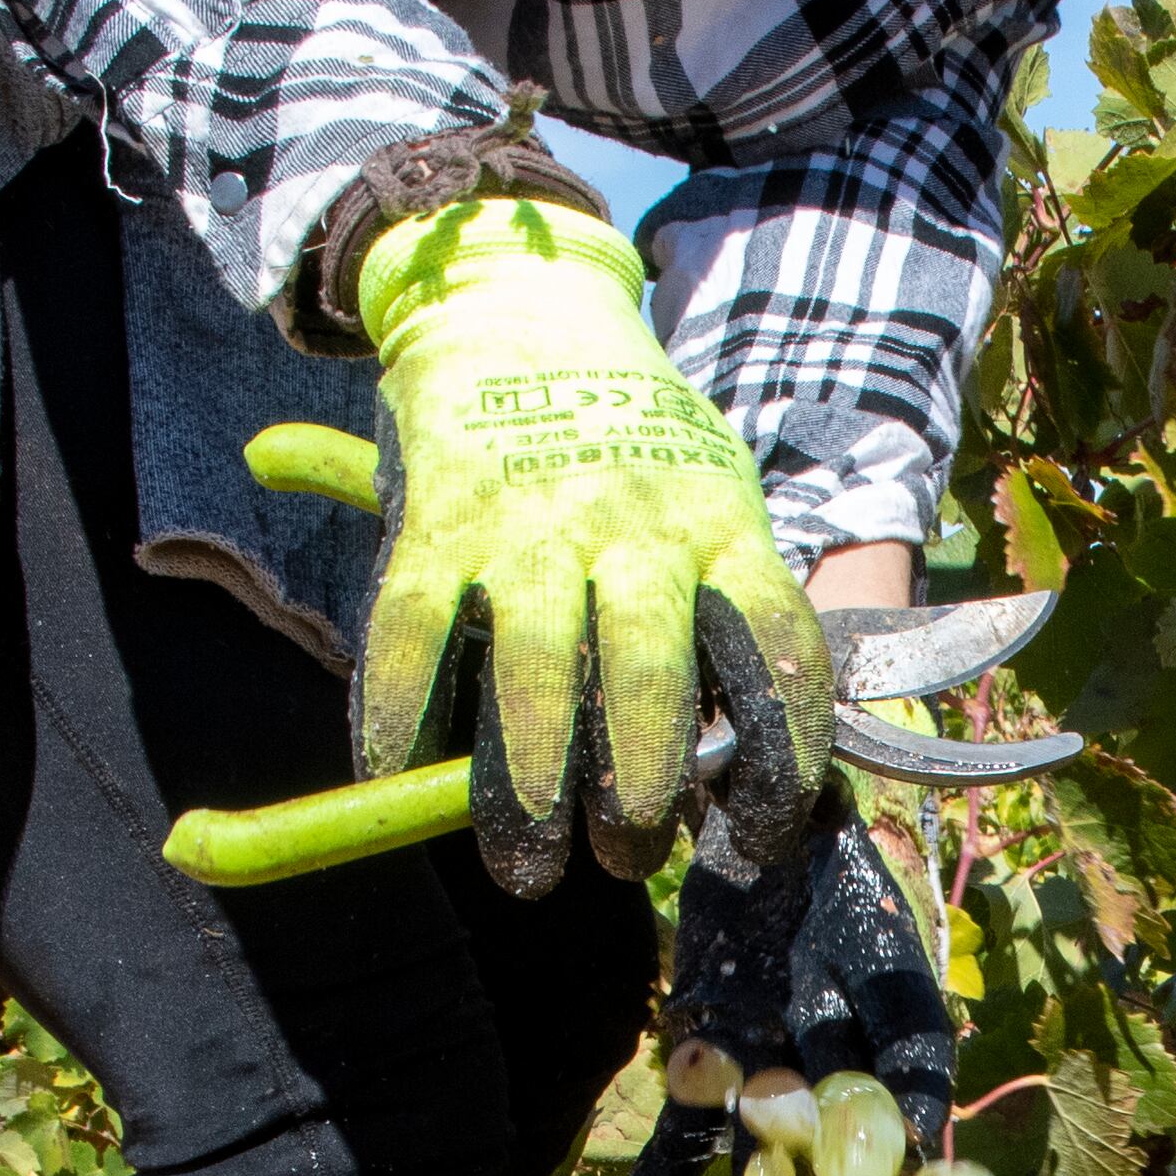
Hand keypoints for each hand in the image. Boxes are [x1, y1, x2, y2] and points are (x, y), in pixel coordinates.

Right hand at [348, 195, 830, 894]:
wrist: (531, 311)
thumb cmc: (637, 447)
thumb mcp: (711, 504)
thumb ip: (723, 623)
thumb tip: (737, 783)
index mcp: (723, 530)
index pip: (777, 653)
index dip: (780, 758)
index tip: (762, 839)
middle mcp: (636, 525)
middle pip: (650, 671)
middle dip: (641, 784)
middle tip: (627, 855)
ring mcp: (534, 520)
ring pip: (535, 664)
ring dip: (531, 779)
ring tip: (528, 864)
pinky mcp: (441, 513)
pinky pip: (414, 628)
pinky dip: (398, 712)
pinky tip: (395, 774)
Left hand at [629, 799, 954, 1175]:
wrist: (746, 830)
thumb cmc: (813, 846)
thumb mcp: (841, 864)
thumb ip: (855, 906)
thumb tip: (859, 903)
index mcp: (896, 1004)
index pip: (916, 1060)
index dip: (917, 1102)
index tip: (917, 1142)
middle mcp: (843, 1044)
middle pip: (839, 1117)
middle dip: (827, 1172)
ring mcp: (778, 1057)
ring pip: (766, 1132)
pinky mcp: (713, 1052)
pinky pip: (694, 1116)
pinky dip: (671, 1162)